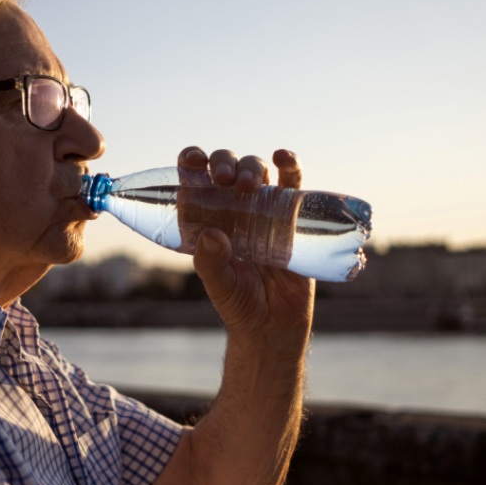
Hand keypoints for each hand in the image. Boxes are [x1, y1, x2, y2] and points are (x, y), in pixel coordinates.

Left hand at [176, 147, 314, 341]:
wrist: (276, 326)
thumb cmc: (240, 305)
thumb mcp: (220, 285)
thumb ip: (211, 263)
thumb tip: (210, 234)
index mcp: (207, 219)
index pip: (195, 180)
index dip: (192, 162)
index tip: (192, 160)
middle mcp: (233, 208)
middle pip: (227, 169)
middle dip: (224, 163)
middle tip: (223, 179)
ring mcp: (264, 209)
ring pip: (257, 170)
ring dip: (251, 166)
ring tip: (249, 183)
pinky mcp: (293, 215)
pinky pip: (293, 183)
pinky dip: (290, 164)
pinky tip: (284, 158)